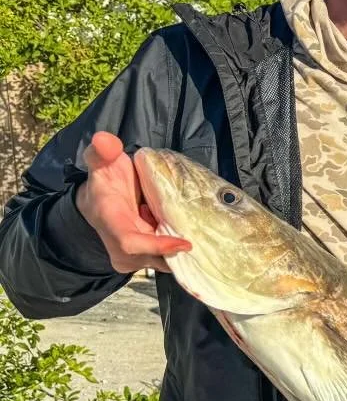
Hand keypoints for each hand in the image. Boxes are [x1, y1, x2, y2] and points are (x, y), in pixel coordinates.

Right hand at [74, 131, 189, 273]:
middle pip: (156, 257)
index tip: (186, 243)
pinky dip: (180, 250)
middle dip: (177, 247)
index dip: (158, 247)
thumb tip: (105, 139)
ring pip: (166, 261)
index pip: (131, 244)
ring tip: (185, 226)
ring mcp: (133, 259)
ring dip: (180, 248)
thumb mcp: (101, 164)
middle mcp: (120, 248)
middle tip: (195, 228)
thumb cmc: (105, 183)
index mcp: (110, 223)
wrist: (98, 204)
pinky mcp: (145, 261)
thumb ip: (102, 152)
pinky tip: (187, 233)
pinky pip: (168, 260)